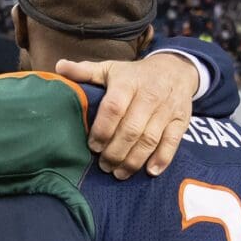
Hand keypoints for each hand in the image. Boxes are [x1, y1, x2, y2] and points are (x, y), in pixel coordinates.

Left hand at [56, 53, 197, 178]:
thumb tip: (59, 67)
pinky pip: (172, 142)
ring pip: (150, 140)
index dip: (102, 130)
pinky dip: (162, 159)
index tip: (92, 146)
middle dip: (115, 152)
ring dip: (133, 161)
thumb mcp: (110, 69)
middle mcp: (149, 95)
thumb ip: (85, 71)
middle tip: (103, 166)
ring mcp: (167, 109)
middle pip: (131, 129)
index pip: (114, 108)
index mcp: (128, 82)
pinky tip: (150, 171)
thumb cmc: (134, 75)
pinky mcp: (181, 120)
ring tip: (119, 173)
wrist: (176, 68)